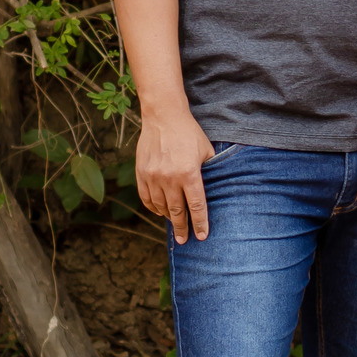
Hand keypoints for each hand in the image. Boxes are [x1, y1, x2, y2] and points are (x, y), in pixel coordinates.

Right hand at [134, 107, 213, 242]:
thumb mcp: (206, 151)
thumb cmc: (189, 133)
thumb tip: (215, 189)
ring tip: (174, 223)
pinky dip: (153, 207)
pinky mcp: (141, 173)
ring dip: (168, 217)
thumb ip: (209, 171)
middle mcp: (170, 178)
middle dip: (182, 227)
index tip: (201, 236)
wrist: (163, 116)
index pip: (196, 206)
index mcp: (189, 174)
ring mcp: (153, 176)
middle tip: (185, 240)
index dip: (200, 223)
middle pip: (177, 211)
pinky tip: (160, 211)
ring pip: (161, 206)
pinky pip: (146, 198)